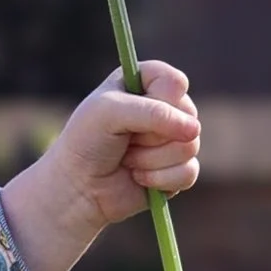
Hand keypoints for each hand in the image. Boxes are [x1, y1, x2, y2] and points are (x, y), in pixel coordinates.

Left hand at [1, 62, 201, 270]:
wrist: (76, 188)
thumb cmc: (86, 141)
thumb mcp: (110, 112)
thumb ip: (153, 112)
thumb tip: (194, 131)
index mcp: (146, 82)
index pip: (176, 83)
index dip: (160, 100)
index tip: (133, 108)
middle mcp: (163, 108)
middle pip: (188, 116)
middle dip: (151, 135)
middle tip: (125, 140)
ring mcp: (173, 140)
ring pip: (189, 146)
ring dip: (151, 159)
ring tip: (127, 160)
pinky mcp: (176, 170)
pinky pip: (189, 172)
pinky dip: (161, 179)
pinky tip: (138, 179)